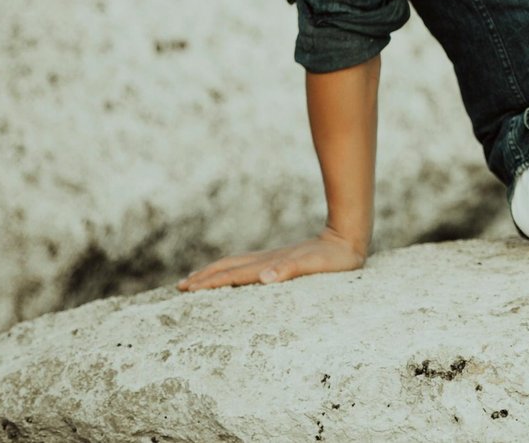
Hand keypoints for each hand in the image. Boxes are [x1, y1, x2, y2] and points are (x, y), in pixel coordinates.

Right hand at [176, 226, 365, 290]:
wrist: (348, 237)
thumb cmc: (335, 258)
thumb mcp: (316, 266)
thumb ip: (290, 269)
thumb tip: (263, 277)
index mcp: (270, 265)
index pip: (233, 275)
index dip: (210, 283)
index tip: (187, 290)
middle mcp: (267, 260)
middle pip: (228, 267)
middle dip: (204, 277)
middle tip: (180, 287)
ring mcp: (273, 258)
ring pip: (235, 264)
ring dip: (214, 272)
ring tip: (196, 279)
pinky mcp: (281, 258)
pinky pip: (247, 265)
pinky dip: (230, 270)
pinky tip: (231, 274)